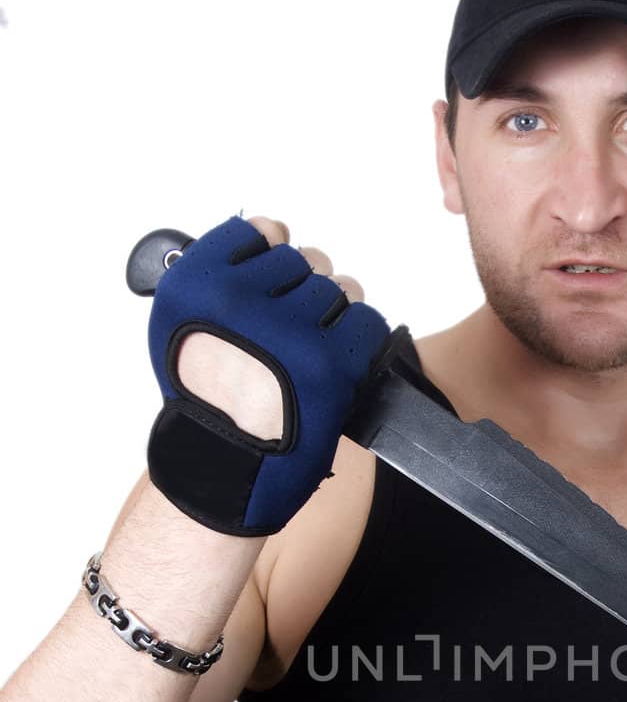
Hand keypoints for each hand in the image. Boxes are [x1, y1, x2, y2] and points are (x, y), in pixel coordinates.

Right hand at [145, 212, 390, 536]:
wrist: (226, 469)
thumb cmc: (208, 406)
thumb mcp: (184, 329)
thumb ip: (220, 277)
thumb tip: (273, 231)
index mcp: (196, 284)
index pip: (258, 231)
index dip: (271, 257)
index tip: (269, 286)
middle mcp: (240, 299)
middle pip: (304, 260)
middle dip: (304, 294)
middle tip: (289, 338)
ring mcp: (289, 329)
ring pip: (341, 289)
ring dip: (334, 318)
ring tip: (309, 357)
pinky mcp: (329, 362)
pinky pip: (366, 324)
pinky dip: (358, 343)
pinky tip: (334, 368)